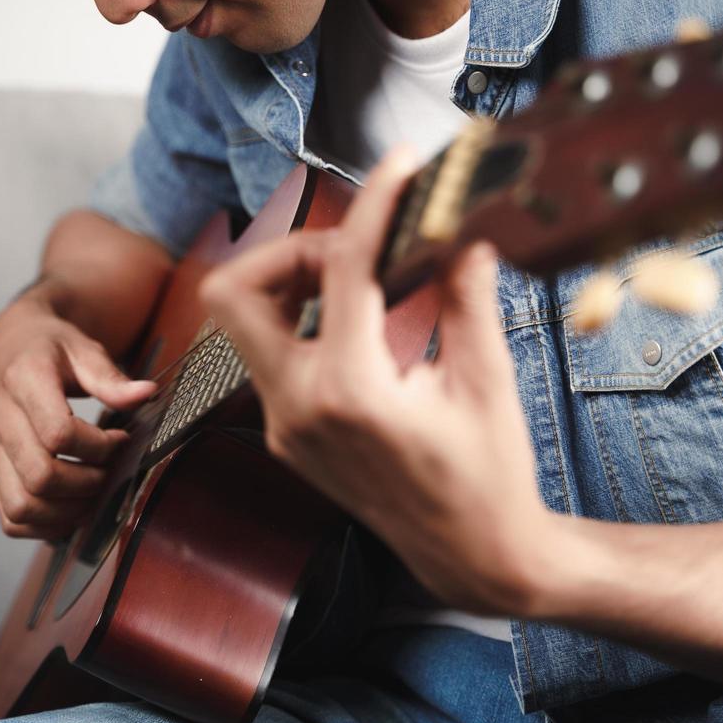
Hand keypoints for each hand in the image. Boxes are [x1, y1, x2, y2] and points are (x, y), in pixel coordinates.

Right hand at [0, 287, 154, 539]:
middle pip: (39, 477)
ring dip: (67, 511)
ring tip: (95, 493)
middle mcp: (0, 420)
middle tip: (110, 472)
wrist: (10, 351)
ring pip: (21, 506)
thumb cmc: (52, 350)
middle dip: (86, 484)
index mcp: (23, 382)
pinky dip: (45, 526)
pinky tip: (72, 507)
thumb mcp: (83, 349)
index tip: (120, 440)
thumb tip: (147, 393)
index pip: (58, 433)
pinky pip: (10, 519)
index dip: (98, 446)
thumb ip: (110, 376)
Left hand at [200, 149, 550, 615]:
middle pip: (235, 292)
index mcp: (351, 391)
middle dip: (287, 250)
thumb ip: (466, 294)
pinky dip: (303, 324)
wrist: (471, 554)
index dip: (372, 202)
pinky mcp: (286, 436)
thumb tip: (461, 230)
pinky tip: (360, 323)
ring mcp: (284, 427)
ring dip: (288, 286)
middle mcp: (299, 408)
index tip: (400, 168)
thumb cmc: (487, 475)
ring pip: (242, 325)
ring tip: (357, 281)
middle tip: (352, 248)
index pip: (342, 268)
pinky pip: (268, 359)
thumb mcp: (485, 378)